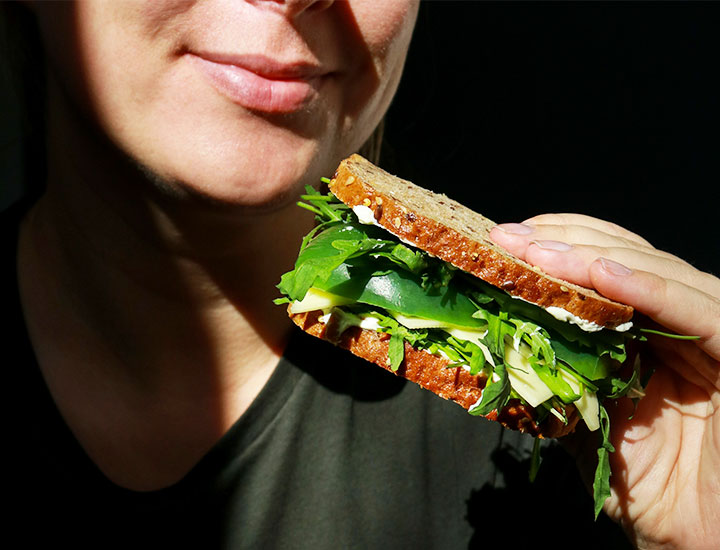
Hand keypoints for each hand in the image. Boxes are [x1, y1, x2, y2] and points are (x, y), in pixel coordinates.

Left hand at [490, 214, 719, 549]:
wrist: (699, 545)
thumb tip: (500, 344)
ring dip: (594, 258)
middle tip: (509, 237)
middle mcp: (682, 325)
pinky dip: (651, 289)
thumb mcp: (586, 424)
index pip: (603, 272)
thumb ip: (557, 380)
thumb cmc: (650, 490)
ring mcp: (714, 335)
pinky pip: (700, 311)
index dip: (556, 250)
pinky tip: (603, 274)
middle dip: (565, 241)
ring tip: (540, 251)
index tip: (503, 243)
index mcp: (648, 335)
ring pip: (658, 274)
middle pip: (627, 259)